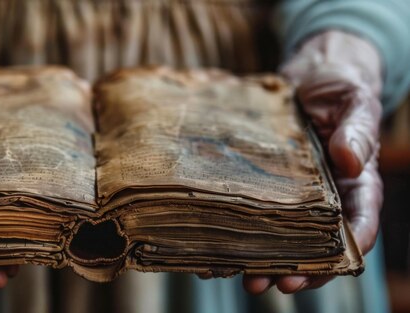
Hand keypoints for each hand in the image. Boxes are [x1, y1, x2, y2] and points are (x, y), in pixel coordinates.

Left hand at [243, 30, 383, 293]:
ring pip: (283, 235)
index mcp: (356, 183)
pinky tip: (218, 242)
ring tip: (241, 274)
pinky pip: (256, 210)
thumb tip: (350, 160)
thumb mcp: (354, 102)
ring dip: (264, 258)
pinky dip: (240, 229)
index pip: (358, 226)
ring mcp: (294, 192)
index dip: (341, 254)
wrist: (311, 72)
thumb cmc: (341, 86)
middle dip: (295, 268)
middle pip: (316, 244)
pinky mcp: (265, 181)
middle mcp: (326, 196)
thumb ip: (357, 130)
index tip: (318, 270)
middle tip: (269, 282)